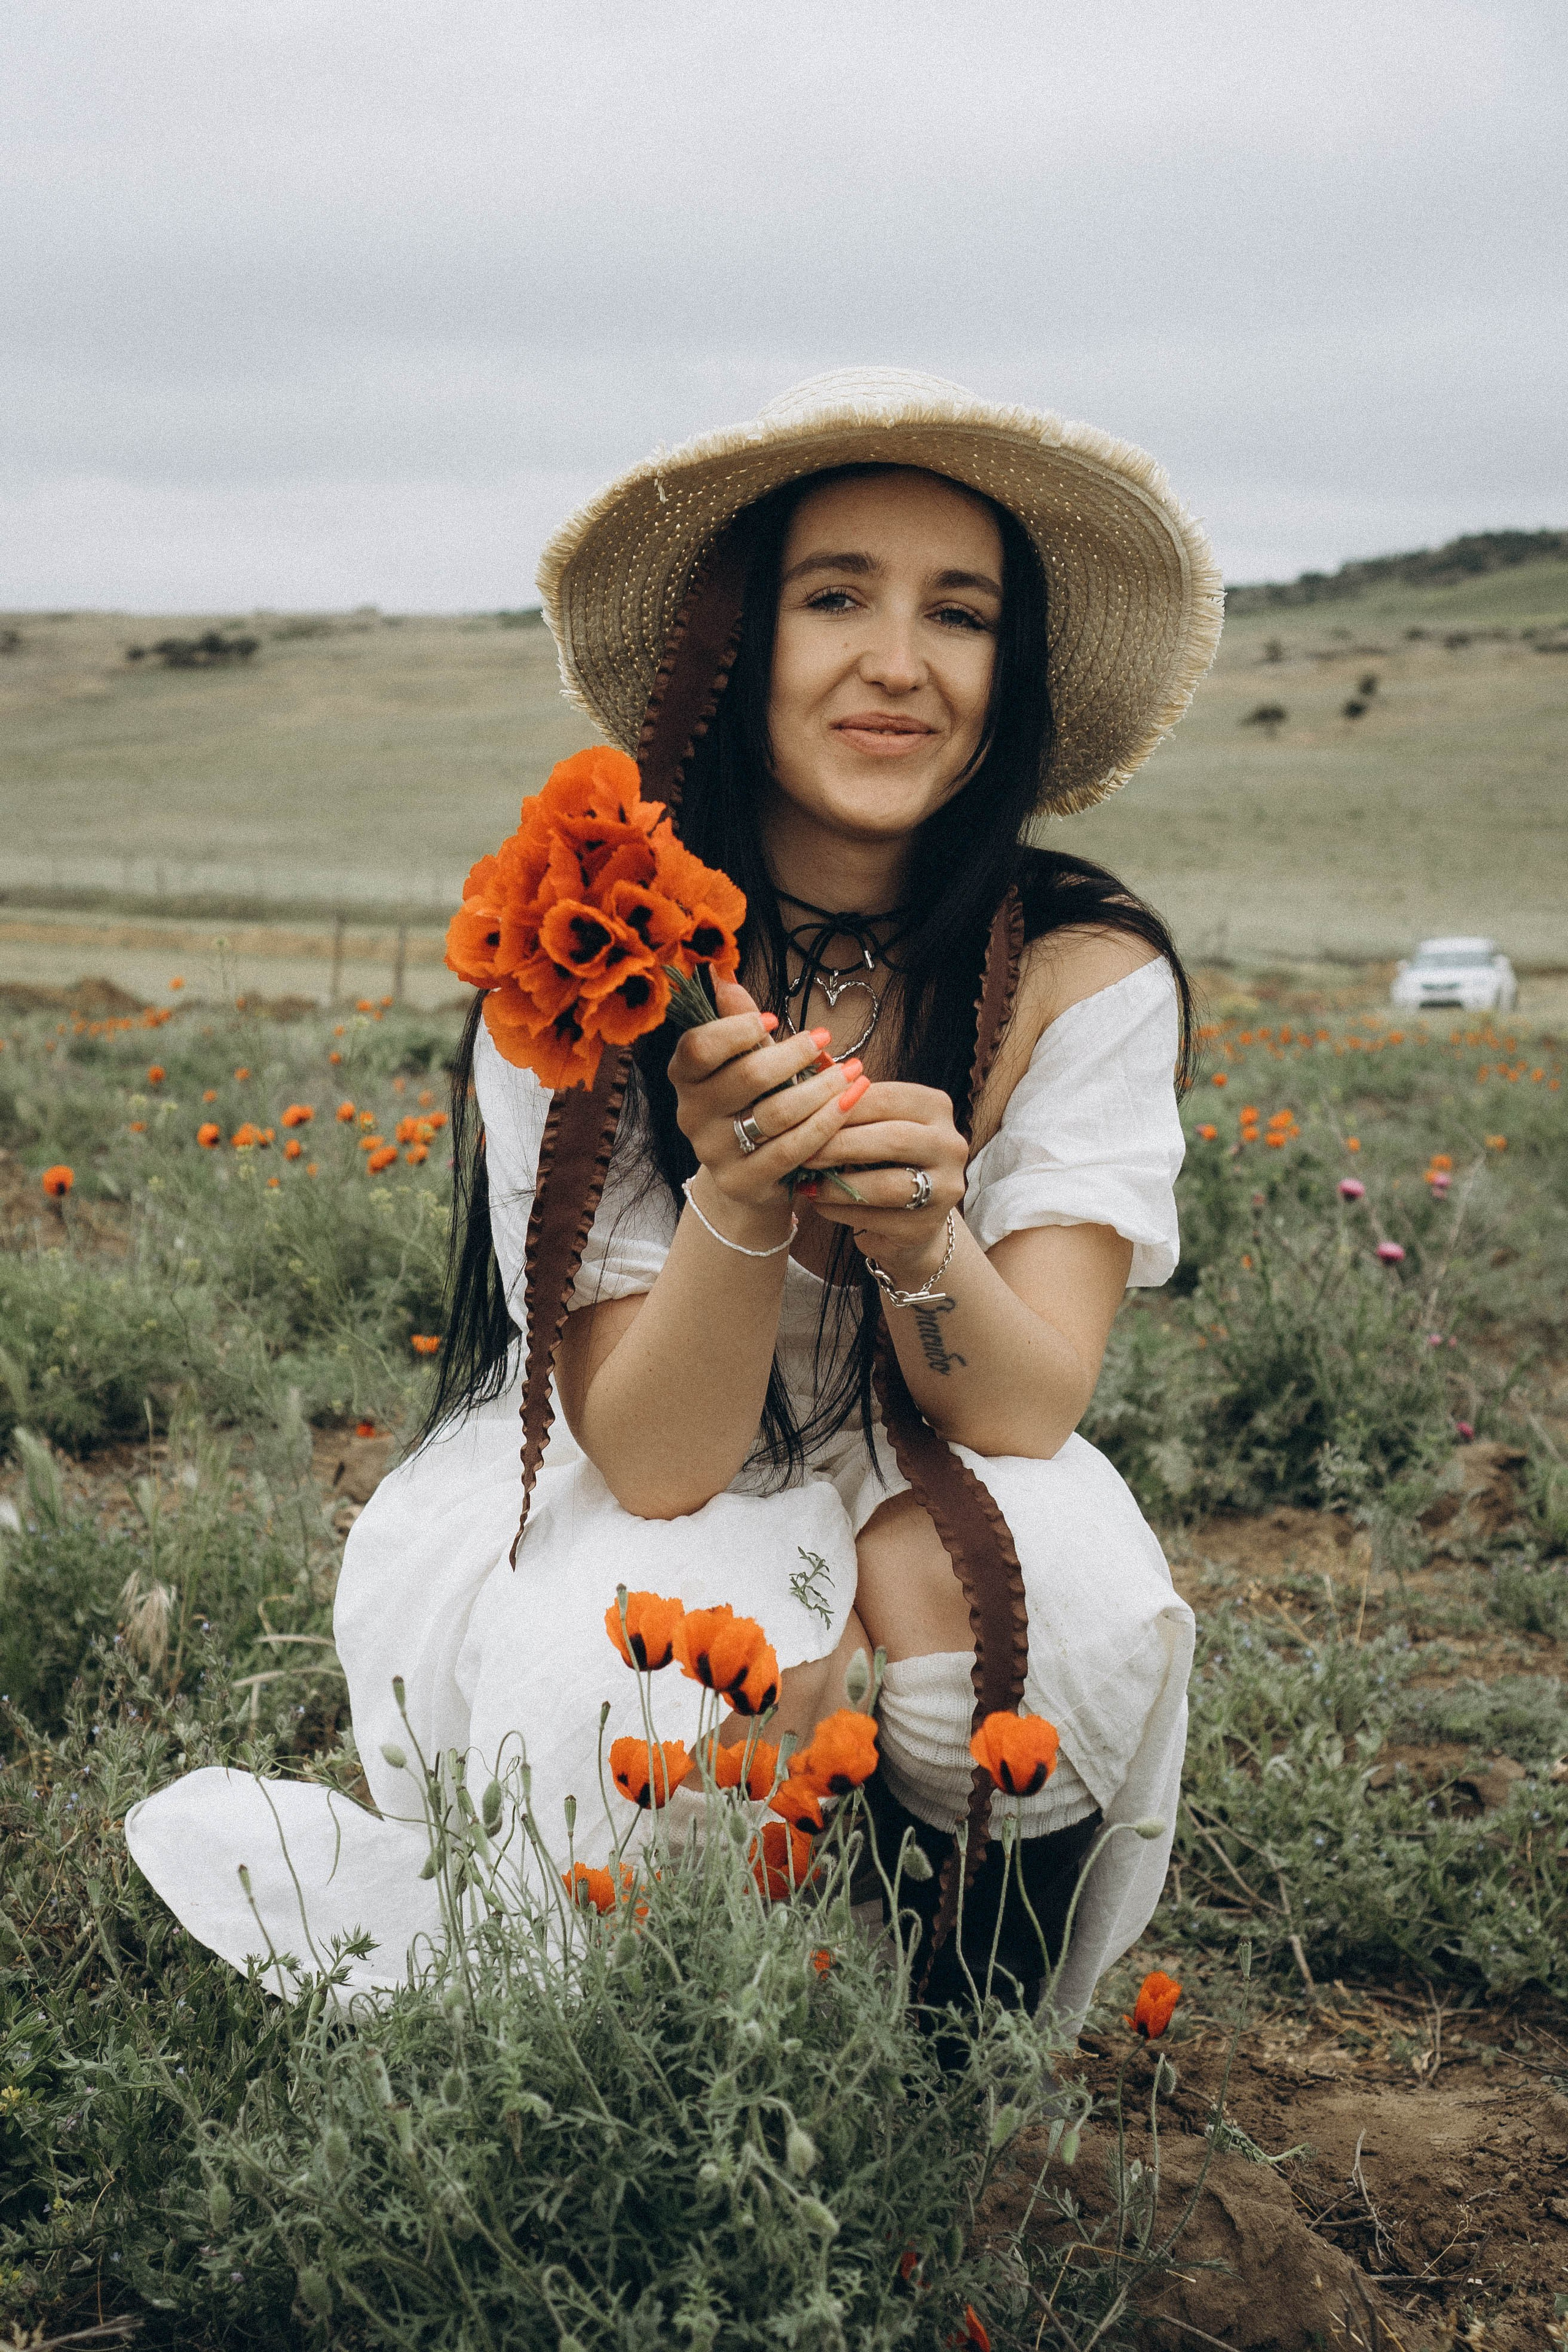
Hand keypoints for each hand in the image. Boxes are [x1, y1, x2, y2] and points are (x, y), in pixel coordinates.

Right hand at [668, 980, 865, 1241]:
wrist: (752, 1173)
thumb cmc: (752, 1101)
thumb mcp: (742, 1059)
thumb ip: (735, 1021)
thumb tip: (722, 972)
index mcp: (684, 1077)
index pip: (698, 1047)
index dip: (736, 1030)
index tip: (774, 1019)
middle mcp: (691, 1116)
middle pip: (746, 1077)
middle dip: (794, 1054)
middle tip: (826, 1038)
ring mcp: (715, 1154)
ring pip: (776, 1113)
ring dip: (822, 1087)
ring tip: (853, 1070)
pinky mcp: (745, 1183)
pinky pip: (794, 1149)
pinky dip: (828, 1121)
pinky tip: (851, 1101)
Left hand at [794, 1080, 967, 1277]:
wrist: (912, 1216)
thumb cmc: (883, 1159)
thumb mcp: (874, 1125)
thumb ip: (850, 1107)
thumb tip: (804, 1092)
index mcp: (937, 1106)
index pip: (886, 1098)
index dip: (841, 1106)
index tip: (804, 1115)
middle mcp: (951, 1144)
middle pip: (891, 1139)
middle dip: (839, 1145)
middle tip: (802, 1152)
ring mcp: (946, 1188)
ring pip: (885, 1184)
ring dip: (837, 1184)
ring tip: (806, 1182)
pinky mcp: (927, 1226)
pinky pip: (876, 1218)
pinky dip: (841, 1210)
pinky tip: (820, 1203)